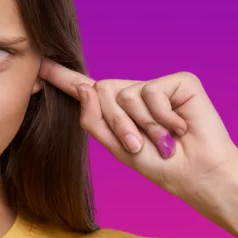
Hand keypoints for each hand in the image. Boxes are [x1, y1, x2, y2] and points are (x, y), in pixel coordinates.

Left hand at [39, 58, 237, 201]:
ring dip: (143, 126)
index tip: (40, 64)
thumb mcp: (119, 148)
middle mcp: (136, 93)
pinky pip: (152, 92)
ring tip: (162, 140)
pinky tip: (180, 128)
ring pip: (127, 95)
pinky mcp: (179, 81)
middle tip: (141, 143)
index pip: (88, 91)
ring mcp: (157, 86)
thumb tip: (86, 87)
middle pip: (103, 92)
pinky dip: (163, 117)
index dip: (63, 77)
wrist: (197, 174)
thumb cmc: (161, 165)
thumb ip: (96, 120)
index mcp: (118, 110)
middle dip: (118, 124)